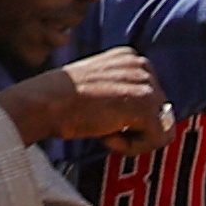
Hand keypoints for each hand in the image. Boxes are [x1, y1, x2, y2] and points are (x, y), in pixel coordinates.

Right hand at [0, 51, 172, 146]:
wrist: (43, 102)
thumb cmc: (59, 99)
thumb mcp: (96, 83)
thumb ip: (121, 89)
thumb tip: (147, 117)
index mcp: (130, 57)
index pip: (150, 95)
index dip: (128, 114)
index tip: (101, 114)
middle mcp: (142, 65)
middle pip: (160, 111)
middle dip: (133, 126)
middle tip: (101, 125)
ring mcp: (146, 84)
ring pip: (161, 128)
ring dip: (134, 138)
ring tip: (105, 132)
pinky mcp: (145, 105)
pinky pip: (157, 140)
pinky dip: (132, 147)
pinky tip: (107, 136)